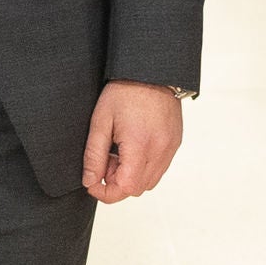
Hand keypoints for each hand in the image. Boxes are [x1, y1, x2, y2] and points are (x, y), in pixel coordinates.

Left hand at [84, 81, 184, 201]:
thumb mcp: (101, 122)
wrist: (152, 71)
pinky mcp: (175, 143)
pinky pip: (159, 168)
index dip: (106, 193)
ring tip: (120, 152)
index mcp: (140, 145)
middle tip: (106, 159)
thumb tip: (90, 181)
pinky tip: (134, 147)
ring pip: (150, 182)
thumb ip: (94, 155)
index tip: (93, 183)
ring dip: (131, 176)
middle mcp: (160, 150)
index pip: (125, 188)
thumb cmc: (126, 92)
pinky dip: (144, 167)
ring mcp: (170, 148)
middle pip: (137, 189)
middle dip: (117, 182)